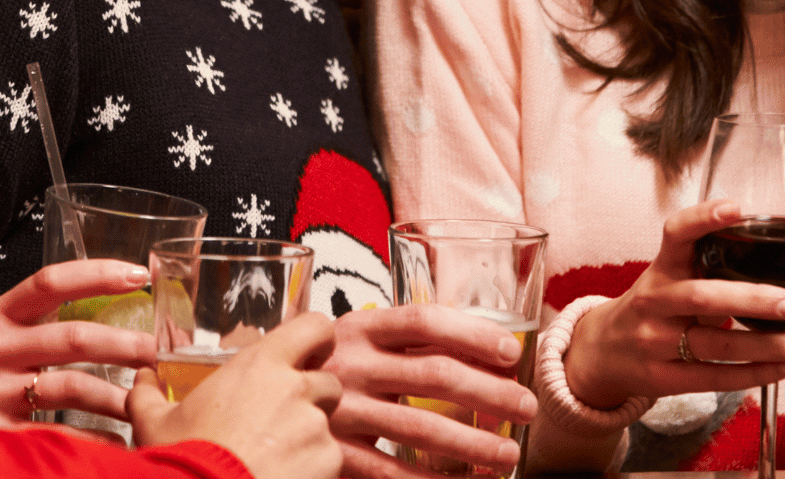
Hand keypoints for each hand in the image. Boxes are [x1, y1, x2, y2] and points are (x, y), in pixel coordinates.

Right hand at [0, 259, 156, 429]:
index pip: (51, 282)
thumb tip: (112, 300)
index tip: (140, 276)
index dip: (99, 274)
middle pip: (74, 338)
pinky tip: (118, 438)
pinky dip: (95, 436)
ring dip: (118, 396)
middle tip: (162, 353)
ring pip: (73, 387)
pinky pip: (60, 431)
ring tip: (147, 401)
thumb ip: (41, 316)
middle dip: (127, 345)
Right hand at [131, 312, 345, 478]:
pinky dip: (312, 468)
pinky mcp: (329, 462)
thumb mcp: (154, 423)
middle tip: (282, 420)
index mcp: (261, 365)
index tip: (309, 354)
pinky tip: (282, 476)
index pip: (315, 326)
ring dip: (308, 437)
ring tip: (275, 457)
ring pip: (326, 424)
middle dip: (312, 398)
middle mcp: (296, 389)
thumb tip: (142, 379)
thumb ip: (148, 394)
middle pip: (327, 381)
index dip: (317, 340)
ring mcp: (315, 427)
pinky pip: (329, 459)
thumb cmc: (183, 459)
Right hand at [322, 303, 534, 478]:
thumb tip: (484, 349)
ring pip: (420, 429)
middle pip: (433, 374)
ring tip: (508, 456)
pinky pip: (392, 473)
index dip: (473, 334)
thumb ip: (400, 341)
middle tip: (527, 408)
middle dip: (489, 393)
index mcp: (359, 328)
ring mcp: (342, 410)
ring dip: (472, 445)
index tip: (511, 352)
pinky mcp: (335, 452)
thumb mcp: (352, 340)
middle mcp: (351, 364)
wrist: (258, 401)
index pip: (424, 322)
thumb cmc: (322, 368)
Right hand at [561, 201, 784, 410]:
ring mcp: (656, 342)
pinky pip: (715, 377)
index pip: (676, 235)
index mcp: (660, 269)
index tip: (738, 209)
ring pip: (717, 344)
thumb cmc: (650, 309)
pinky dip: (756, 374)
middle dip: (754, 300)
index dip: (704, 219)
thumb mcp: (665, 278)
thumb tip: (776, 257)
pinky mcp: (662, 378)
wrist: (601, 353)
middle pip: (704, 298)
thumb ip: (705, 267)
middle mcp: (655, 302)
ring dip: (770, 346)